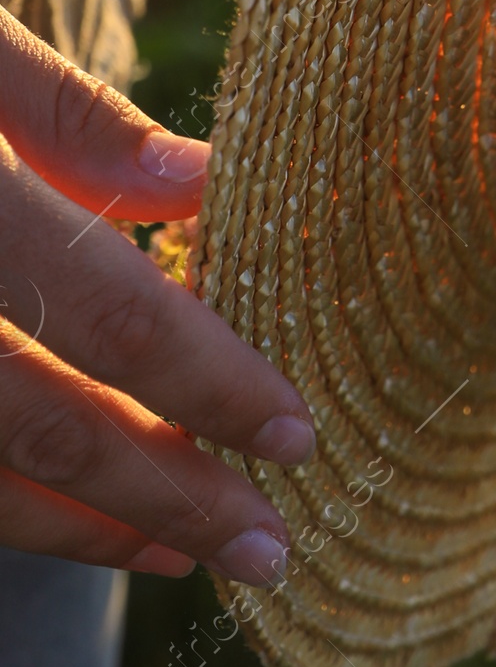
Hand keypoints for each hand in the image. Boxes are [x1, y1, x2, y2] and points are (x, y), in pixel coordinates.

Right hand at [0, 7, 313, 583]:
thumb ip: (74, 120)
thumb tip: (204, 186)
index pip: (106, 311)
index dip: (208, 381)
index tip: (295, 430)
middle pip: (40, 424)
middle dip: (163, 493)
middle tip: (269, 542)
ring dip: (82, 525)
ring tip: (184, 546)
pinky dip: (4, 508)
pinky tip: (74, 520)